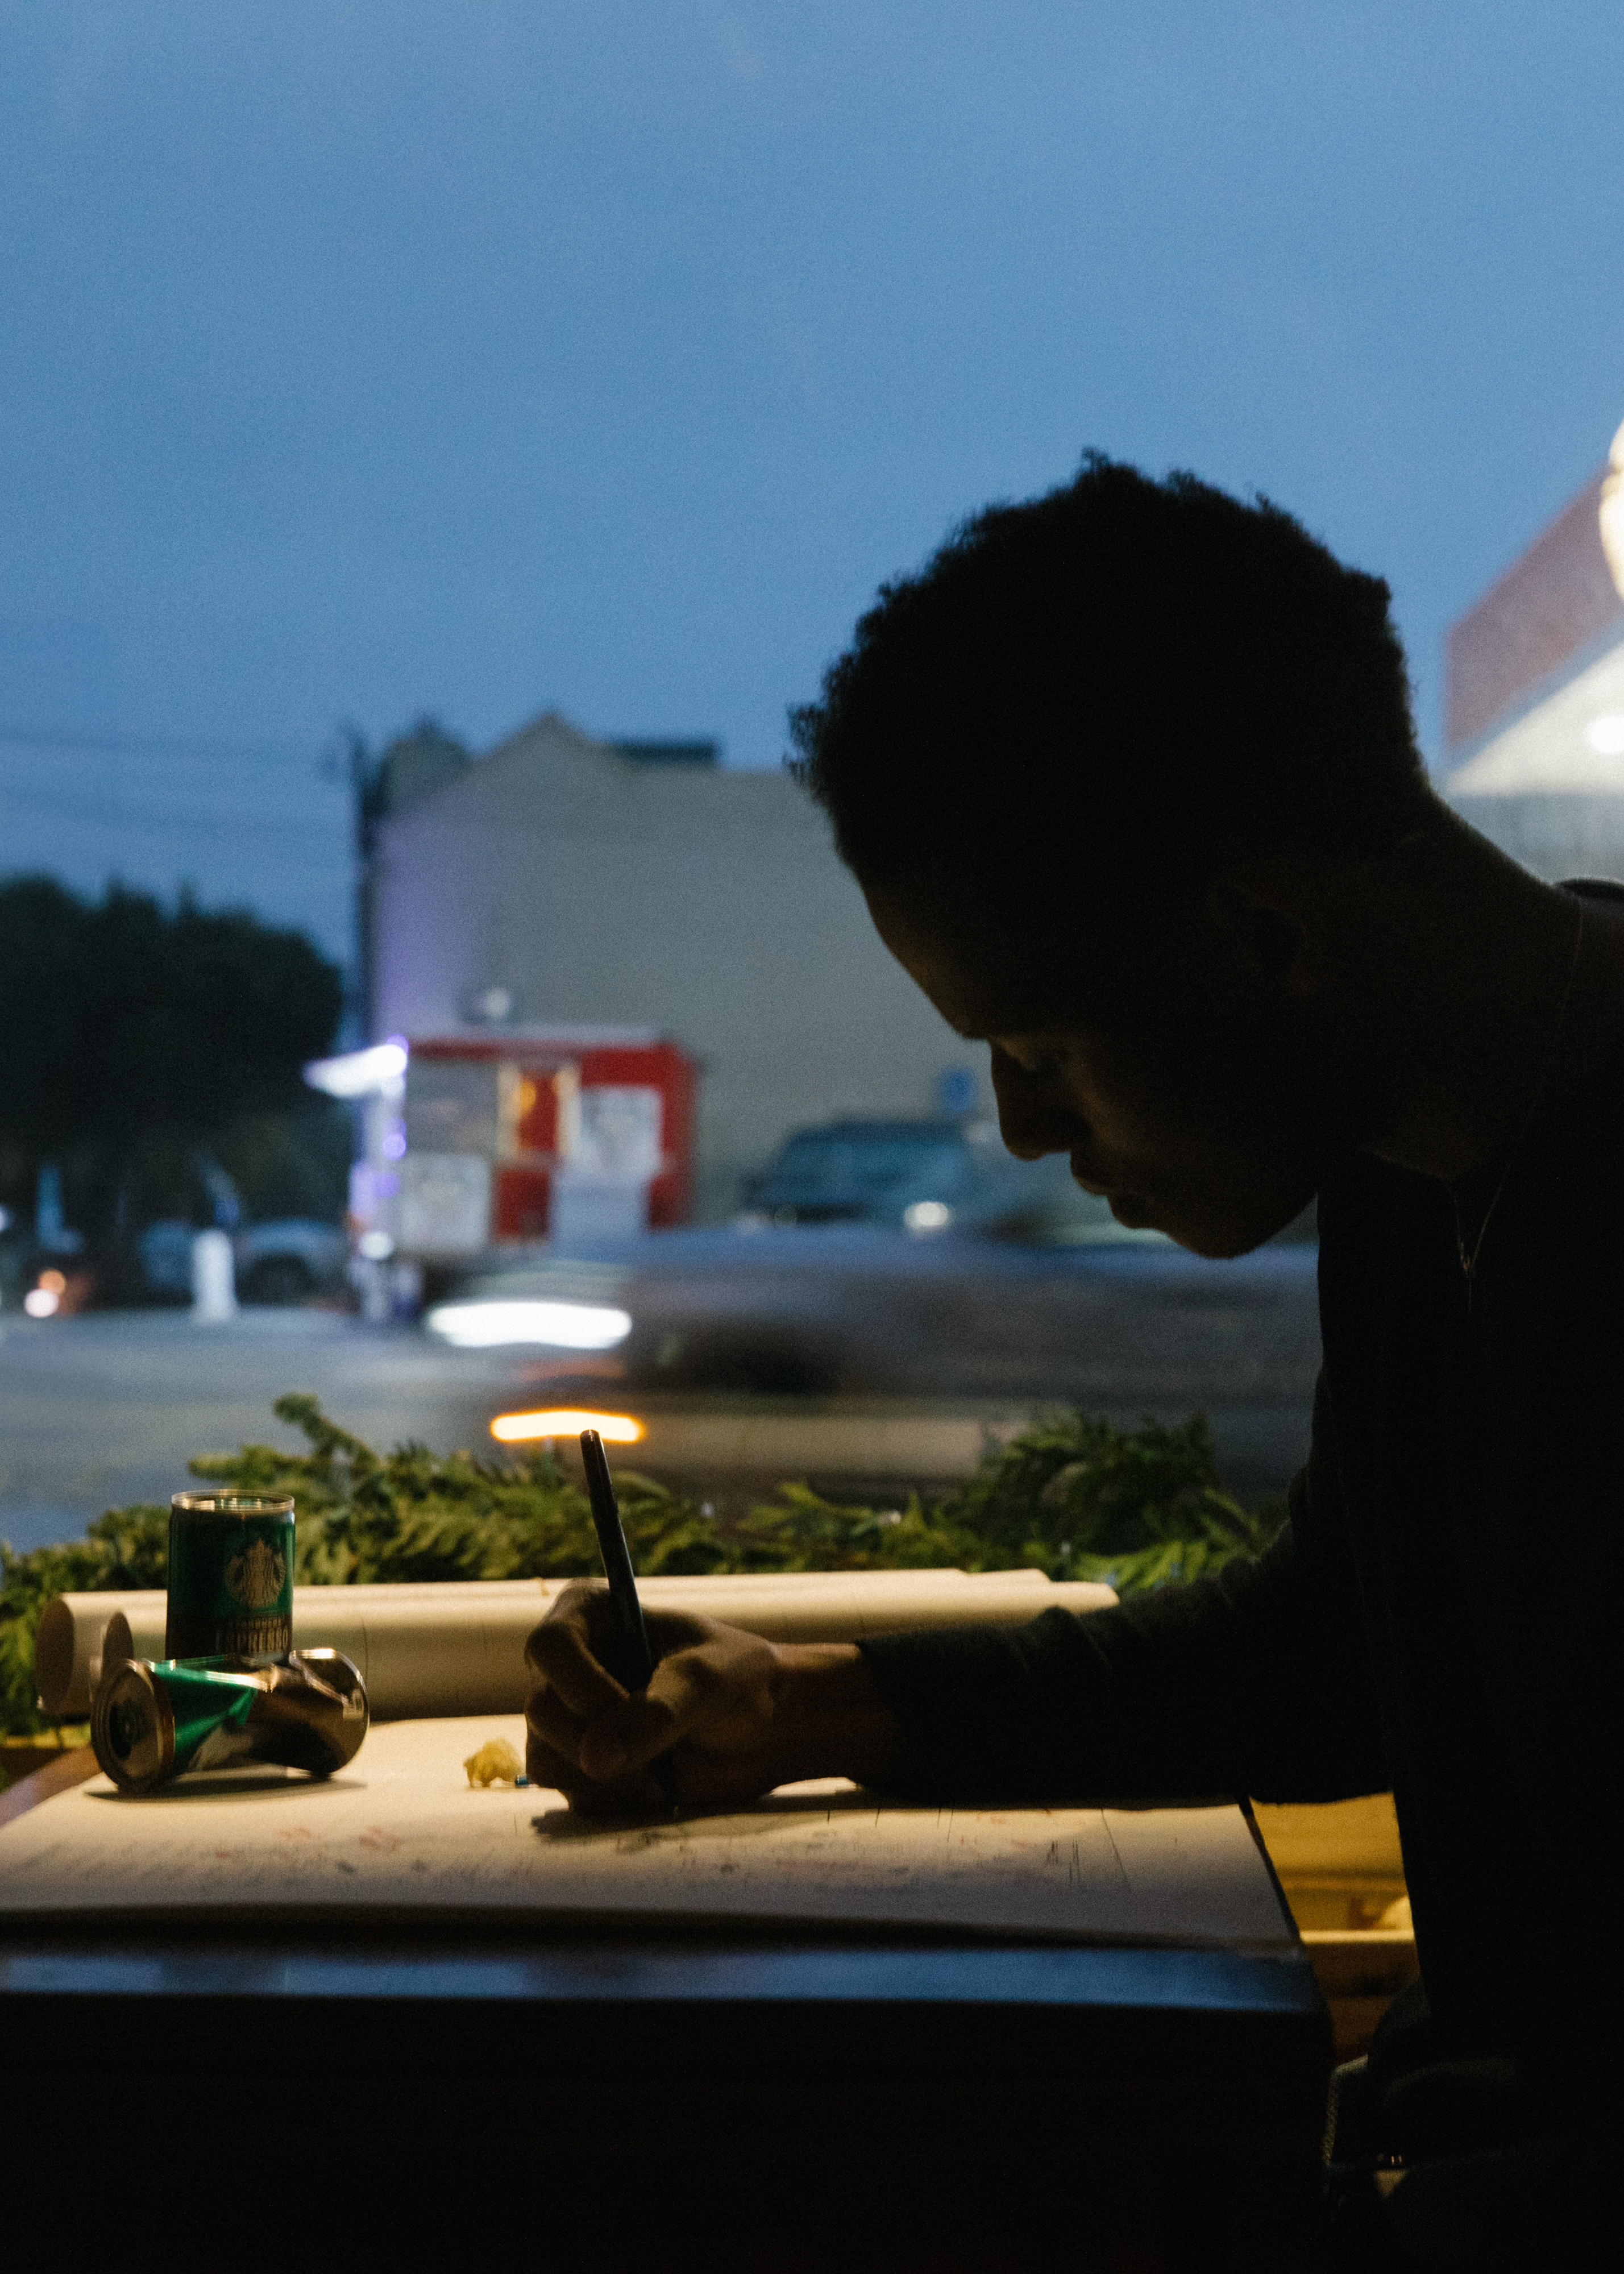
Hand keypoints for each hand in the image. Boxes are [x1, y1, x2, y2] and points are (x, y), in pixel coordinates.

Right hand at [524, 1582, 906, 1815]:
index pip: (549, 1646)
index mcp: (591, 1615)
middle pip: (541, 1710)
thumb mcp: (707, 1682)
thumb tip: (593, 1760)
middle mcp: (568, 1666)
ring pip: (547, 1760)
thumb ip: (655, 1714)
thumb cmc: (739, 1680)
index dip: (581, 1686)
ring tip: (664, 1764)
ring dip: (609, 1776)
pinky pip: (573, 1796)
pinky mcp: (581, 1767)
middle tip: (658, 1749)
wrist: (766, 1728)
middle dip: (598, 1740)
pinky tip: (658, 1782)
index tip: (627, 1711)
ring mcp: (569, 1719)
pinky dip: (618, 1798)